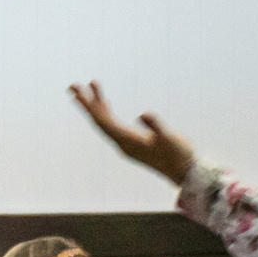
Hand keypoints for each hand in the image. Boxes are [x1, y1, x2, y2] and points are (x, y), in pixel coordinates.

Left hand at [70, 82, 198, 183]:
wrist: (185, 171)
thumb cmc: (180, 154)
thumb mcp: (170, 139)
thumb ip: (157, 126)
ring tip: (83, 88)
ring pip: (105, 122)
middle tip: (72, 85)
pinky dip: (107, 111)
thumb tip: (143, 114)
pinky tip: (104, 102)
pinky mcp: (132, 142)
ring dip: (94, 105)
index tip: (80, 93)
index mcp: (129, 142)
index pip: (104, 122)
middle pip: (99, 121)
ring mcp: (127, 143)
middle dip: (86, 103)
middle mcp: (123, 143)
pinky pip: (113, 125)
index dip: (91, 107)